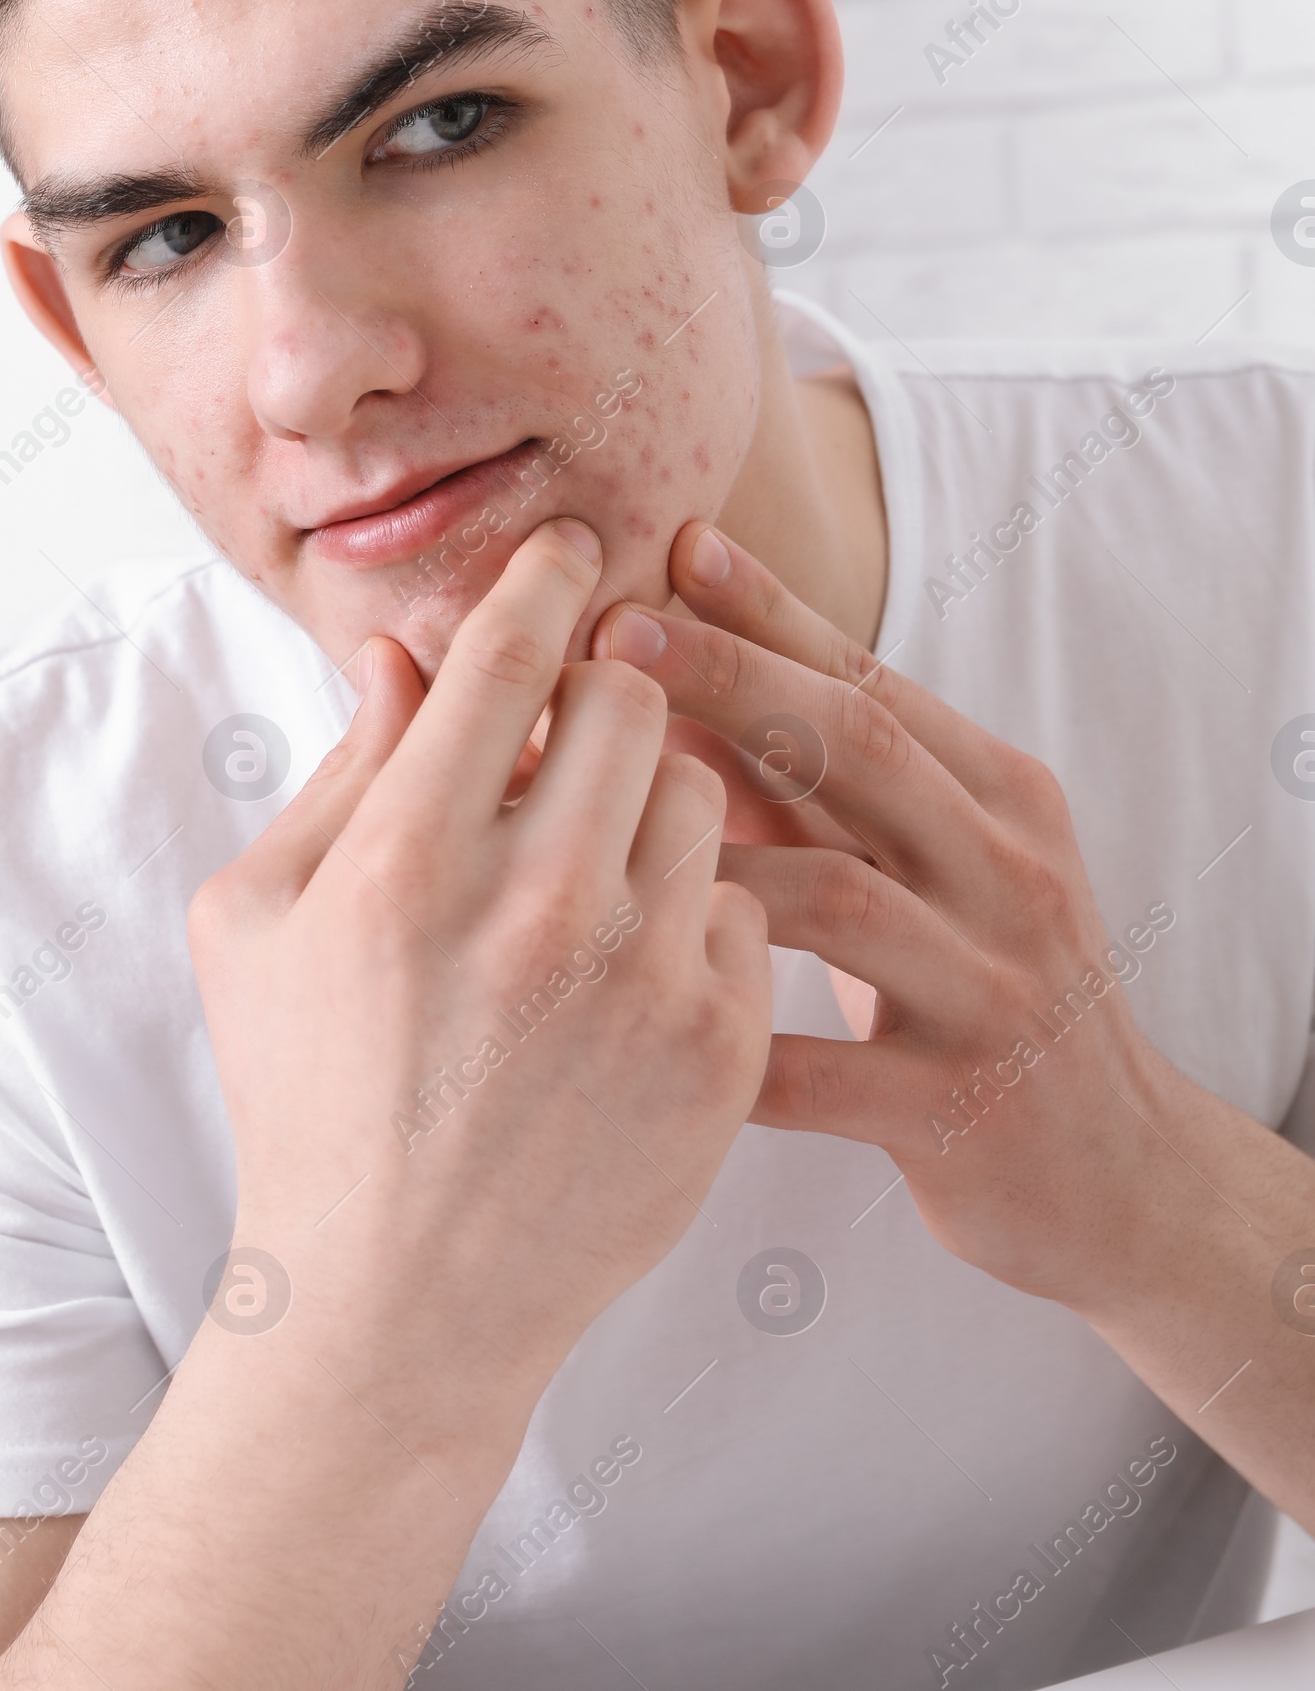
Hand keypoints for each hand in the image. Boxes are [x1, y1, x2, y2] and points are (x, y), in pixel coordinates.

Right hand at [0, 523, 773, 1690]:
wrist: (399, 1303)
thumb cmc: (305, 1095)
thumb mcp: (258, 921)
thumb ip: (340, 769)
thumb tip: (406, 647)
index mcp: (406, 863)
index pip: (510, 653)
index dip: (544, 577)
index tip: (567, 551)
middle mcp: (536, 911)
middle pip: (632, 698)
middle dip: (607, 686)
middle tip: (580, 715)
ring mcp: (642, 985)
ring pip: (703, 791)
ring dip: (655, 793)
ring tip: (596, 852)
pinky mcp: (720, 1052)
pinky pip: (747, 904)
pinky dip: (695, 906)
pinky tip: (633, 954)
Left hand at [591, 519, 1174, 1309]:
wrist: (1119, 1169)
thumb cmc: (981, 987)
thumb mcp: (923, 866)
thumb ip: (808, 787)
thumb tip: (662, 687)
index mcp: (1000, 797)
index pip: (875, 679)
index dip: (772, 611)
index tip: (675, 545)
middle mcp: (1010, 874)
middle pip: (864, 751)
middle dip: (732, 681)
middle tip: (617, 636)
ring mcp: (995, 992)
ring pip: (844, 901)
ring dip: (713, 859)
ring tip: (595, 833)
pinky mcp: (965, 1111)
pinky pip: (831, 1076)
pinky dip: (734, 1051)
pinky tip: (638, 1029)